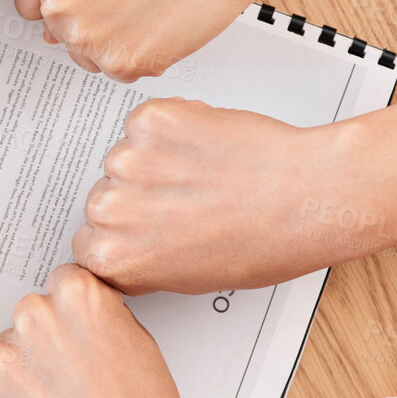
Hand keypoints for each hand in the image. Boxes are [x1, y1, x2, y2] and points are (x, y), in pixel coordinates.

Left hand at [0, 264, 224, 397]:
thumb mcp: (141, 344)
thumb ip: (100, 317)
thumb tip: (78, 315)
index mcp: (76, 297)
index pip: (61, 284)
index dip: (74, 315)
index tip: (80, 336)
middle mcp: (33, 320)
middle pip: (31, 318)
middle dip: (48, 343)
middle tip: (76, 379)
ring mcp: (4, 363)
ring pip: (10, 357)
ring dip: (28, 376)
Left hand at [13, 0, 284, 79]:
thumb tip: (49, 32)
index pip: (29, 5)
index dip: (66, 0)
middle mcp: (56, 4)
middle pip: (60, 33)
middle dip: (90, 21)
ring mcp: (85, 38)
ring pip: (89, 57)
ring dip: (113, 42)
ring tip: (147, 5)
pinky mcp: (120, 63)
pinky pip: (119, 71)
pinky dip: (139, 55)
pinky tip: (159, 24)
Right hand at [72, 99, 396, 293]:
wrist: (308, 196)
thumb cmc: (266, 243)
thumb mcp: (191, 277)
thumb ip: (145, 259)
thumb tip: (133, 241)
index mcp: (114, 258)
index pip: (89, 242)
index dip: (124, 233)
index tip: (143, 229)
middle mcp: (111, 211)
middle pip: (103, 197)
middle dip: (137, 196)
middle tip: (184, 201)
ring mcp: (128, 161)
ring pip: (125, 156)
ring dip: (155, 159)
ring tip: (203, 174)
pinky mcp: (151, 120)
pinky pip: (146, 121)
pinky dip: (172, 128)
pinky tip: (206, 147)